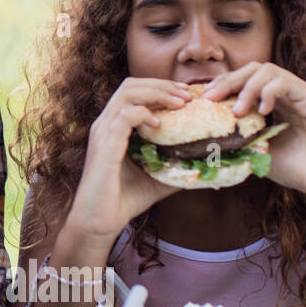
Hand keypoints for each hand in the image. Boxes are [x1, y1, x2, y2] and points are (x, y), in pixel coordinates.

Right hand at [65, 78, 191, 240]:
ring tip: (179, 103)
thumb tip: (206, 163)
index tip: (186, 94)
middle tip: (187, 95)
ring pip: (127, 94)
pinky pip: (124, 117)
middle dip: (162, 85)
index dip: (161, 88)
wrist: (99, 221)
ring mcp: (103, 133)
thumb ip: (176, 166)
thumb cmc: (123, 200)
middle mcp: (106, 124)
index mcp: (114, 127)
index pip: (134, 92)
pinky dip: (144, 114)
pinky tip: (160, 123)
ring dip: (157, 93)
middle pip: (131, 85)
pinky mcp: (105, 146)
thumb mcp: (157, 177)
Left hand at [203, 62, 305, 199]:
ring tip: (237, 111)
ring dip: (246, 87)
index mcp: (273, 102)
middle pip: (252, 69)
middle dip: (228, 80)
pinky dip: (268, 92)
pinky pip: (285, 82)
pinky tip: (263, 112)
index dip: (222, 84)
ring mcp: (301, 93)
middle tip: (211, 99)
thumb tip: (206, 139)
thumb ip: (238, 140)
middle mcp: (286, 93)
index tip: (204, 99)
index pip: (243, 79)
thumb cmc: (297, 169)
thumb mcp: (258, 152)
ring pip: (267, 70)